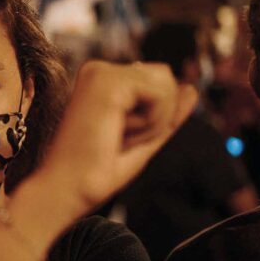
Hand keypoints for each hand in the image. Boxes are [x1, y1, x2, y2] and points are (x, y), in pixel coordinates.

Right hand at [34, 60, 196, 216]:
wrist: (67, 190)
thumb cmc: (96, 172)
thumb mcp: (143, 139)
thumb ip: (167, 113)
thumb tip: (191, 89)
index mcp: (102, 81)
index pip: (157, 82)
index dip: (154, 117)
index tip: (118, 139)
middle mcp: (98, 70)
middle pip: (165, 78)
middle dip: (157, 116)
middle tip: (120, 138)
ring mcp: (101, 73)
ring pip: (166, 84)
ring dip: (154, 120)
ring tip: (118, 136)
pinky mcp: (107, 81)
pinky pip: (160, 93)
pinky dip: (151, 121)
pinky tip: (120, 133)